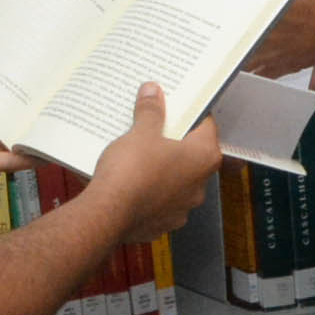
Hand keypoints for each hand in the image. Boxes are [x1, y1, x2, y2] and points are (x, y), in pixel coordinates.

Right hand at [83, 82, 223, 239]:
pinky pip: (159, 201)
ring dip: (163, 169)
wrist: (108, 215)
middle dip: (174, 142)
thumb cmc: (131, 171)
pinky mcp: (163, 223)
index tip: (175, 107)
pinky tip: (132, 183)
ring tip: (138, 158)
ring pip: (176, 181)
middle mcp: (199, 185)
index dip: (190, 114)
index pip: (206, 126)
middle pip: (192, 154)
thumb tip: (153, 92)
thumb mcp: (141, 132)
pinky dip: (149, 192)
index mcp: (203, 157)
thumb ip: (151, 111)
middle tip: (153, 129)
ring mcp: (182, 208)